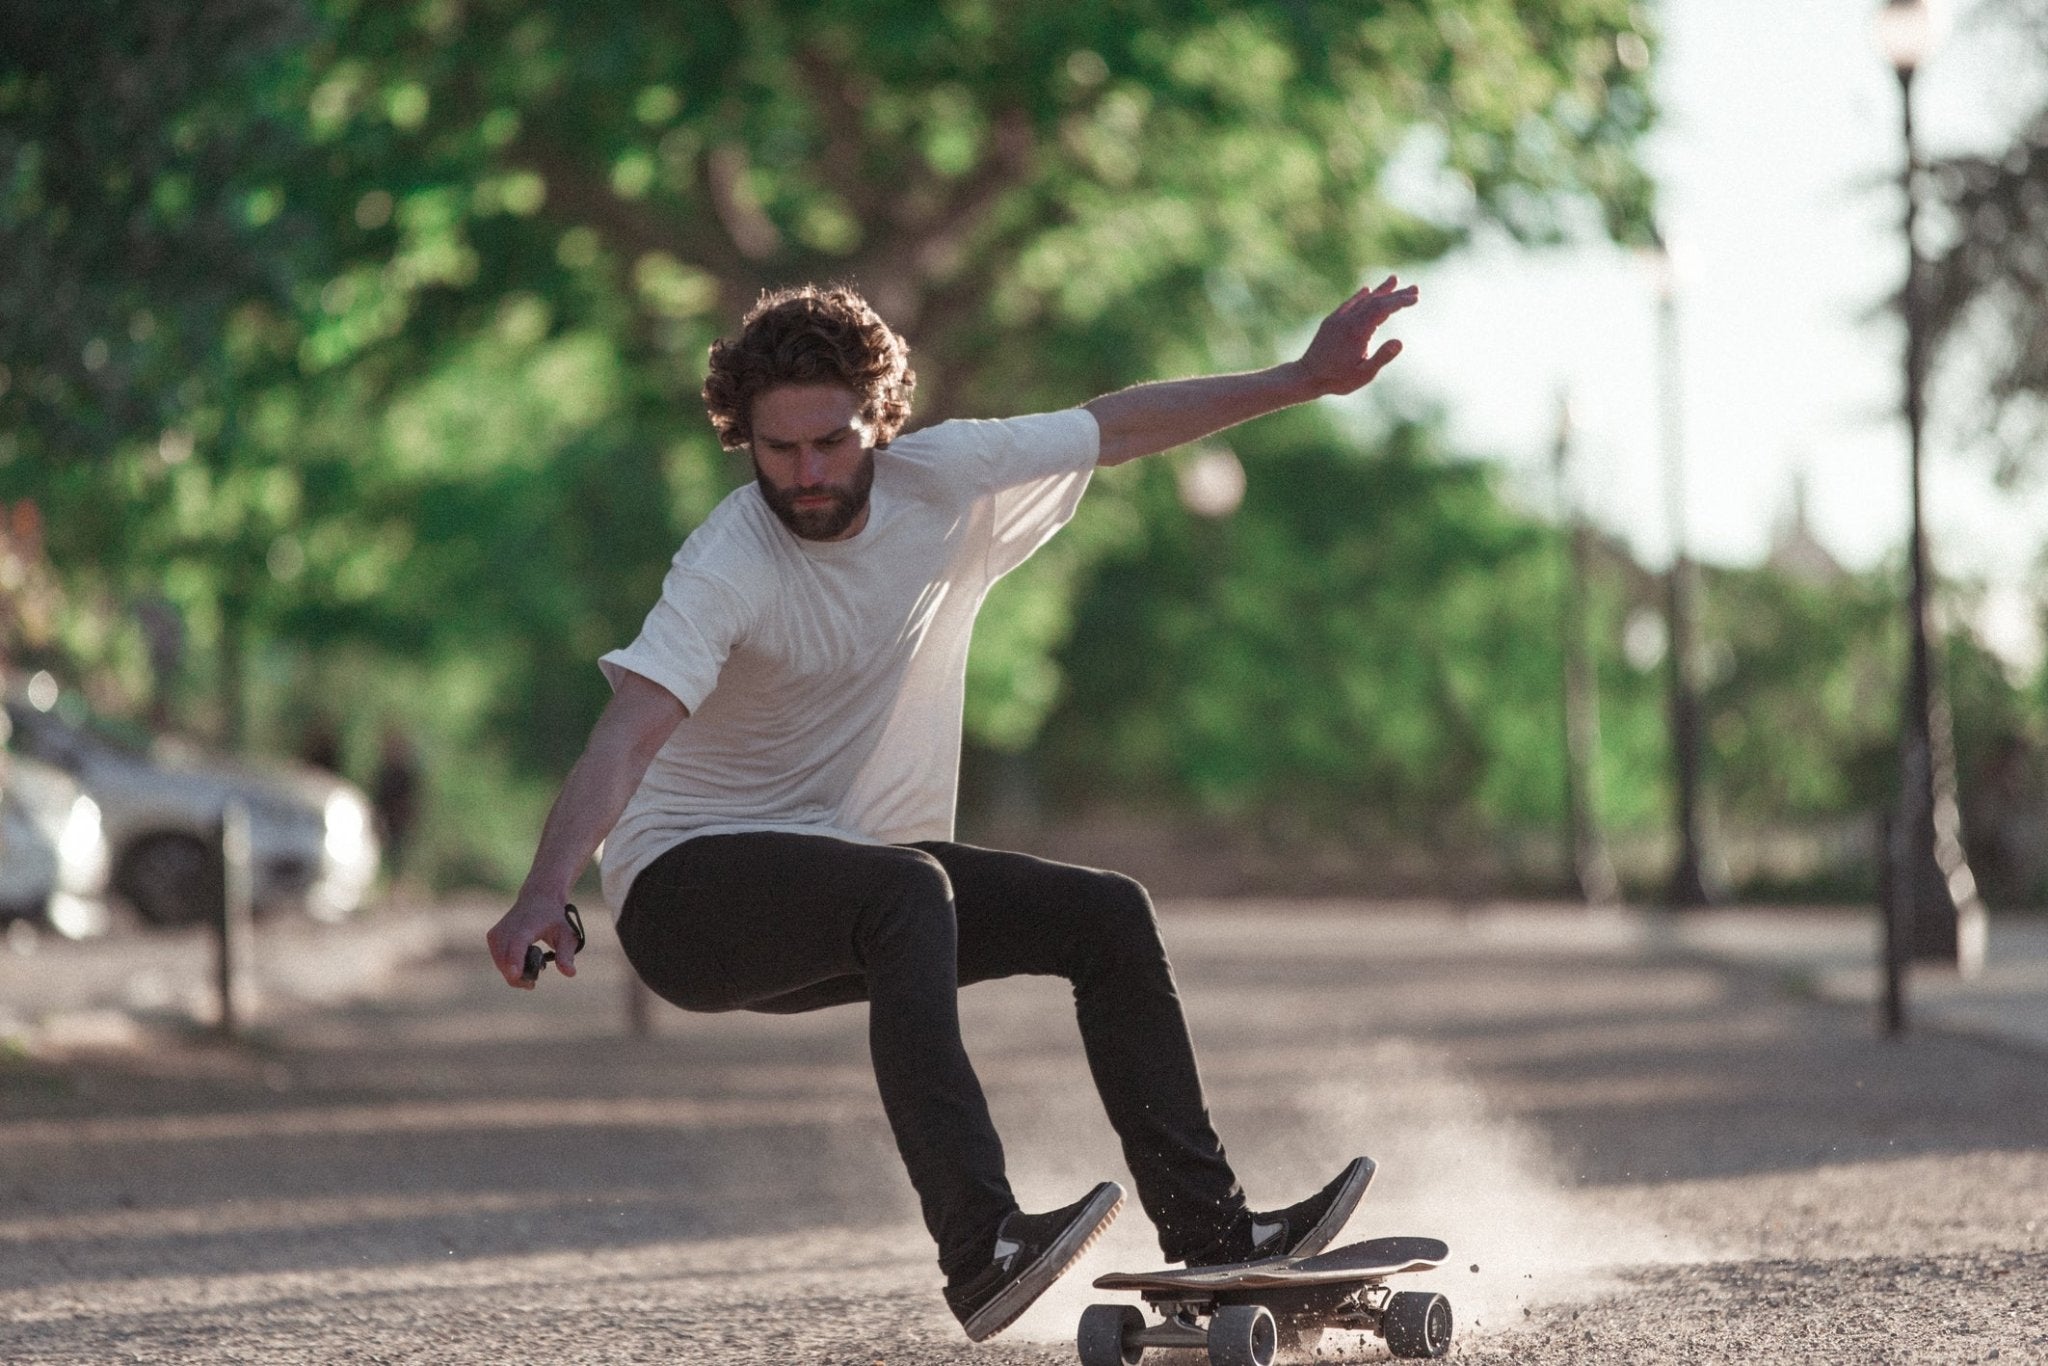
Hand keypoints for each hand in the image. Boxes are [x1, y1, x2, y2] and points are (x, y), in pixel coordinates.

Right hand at [486, 892, 581, 988]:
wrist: (539, 897)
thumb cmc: (555, 918)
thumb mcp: (568, 935)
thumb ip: (567, 954)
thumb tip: (570, 973)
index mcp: (526, 927)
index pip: (518, 945)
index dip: (515, 960)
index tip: (515, 975)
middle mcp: (507, 929)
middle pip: (507, 963)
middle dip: (522, 977)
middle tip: (539, 971)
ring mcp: (497, 933)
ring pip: (502, 965)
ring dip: (516, 972)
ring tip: (533, 956)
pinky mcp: (492, 937)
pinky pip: (498, 960)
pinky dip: (509, 964)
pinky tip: (523, 954)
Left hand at [1294, 275, 1419, 397]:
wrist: (1306, 377)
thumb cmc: (1336, 379)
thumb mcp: (1363, 375)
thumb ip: (1381, 357)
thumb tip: (1400, 342)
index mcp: (1357, 331)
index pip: (1382, 308)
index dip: (1400, 302)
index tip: (1416, 298)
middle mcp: (1347, 320)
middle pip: (1375, 301)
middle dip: (1396, 295)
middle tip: (1416, 289)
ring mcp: (1338, 319)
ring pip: (1362, 300)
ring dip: (1380, 291)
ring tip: (1395, 280)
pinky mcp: (1331, 322)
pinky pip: (1348, 304)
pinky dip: (1360, 296)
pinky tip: (1368, 291)